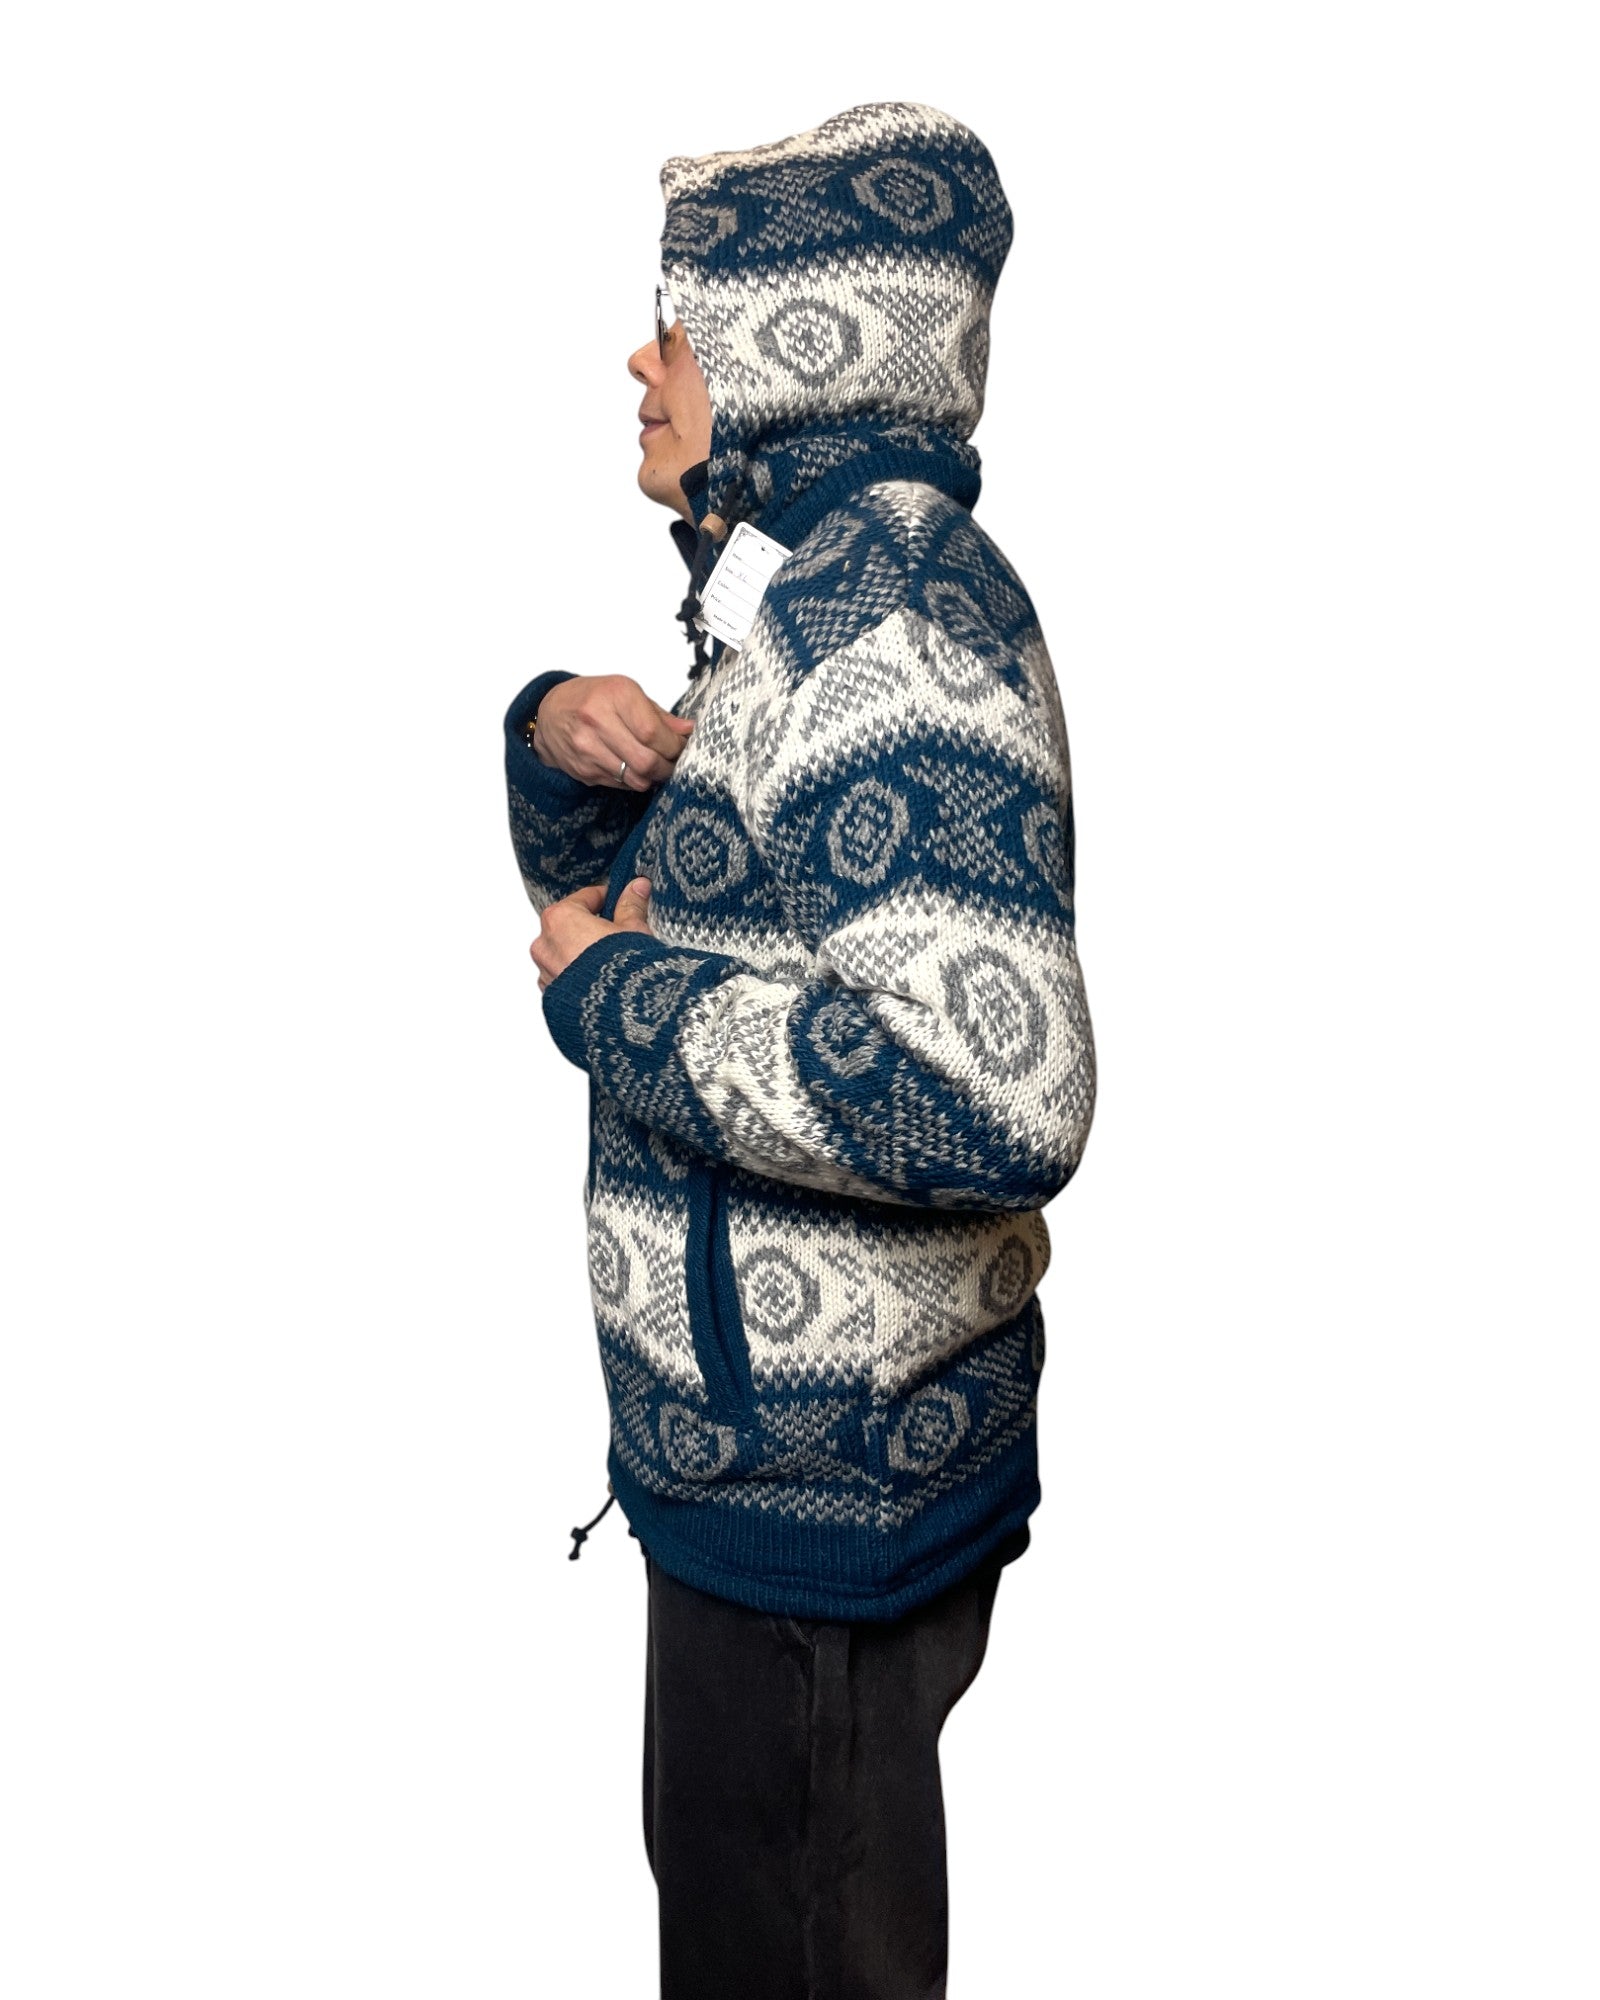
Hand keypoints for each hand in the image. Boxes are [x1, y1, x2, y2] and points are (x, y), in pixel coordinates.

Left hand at [532, 875, 656, 990]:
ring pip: (565, 953)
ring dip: (583, 953)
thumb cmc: (624, 970)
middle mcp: (545, 944)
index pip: (585, 897)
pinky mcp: (551, 997)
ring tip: (611, 963)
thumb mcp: (634, 930)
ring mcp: (545, 973)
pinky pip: (564, 978)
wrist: (621, 1015)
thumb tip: (637, 887)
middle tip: (619, 934)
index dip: (607, 898)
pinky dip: (578, 977)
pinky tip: (602, 982)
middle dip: (592, 928)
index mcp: (560, 919)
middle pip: (570, 926)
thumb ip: (631, 906)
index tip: (620, 901)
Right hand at [533, 675, 693, 789]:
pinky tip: (634, 768)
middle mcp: (597, 721)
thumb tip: (687, 730)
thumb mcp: (625, 693)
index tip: (681, 748)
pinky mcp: (583, 770)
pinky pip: (620, 784)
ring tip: (655, 766)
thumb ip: (657, 714)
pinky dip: (634, 780)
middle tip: (672, 763)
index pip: (654, 732)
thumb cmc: (593, 698)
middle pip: (646, 760)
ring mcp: (587, 748)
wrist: (550, 713)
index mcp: (615, 695)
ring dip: (652, 777)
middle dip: (667, 767)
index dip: (674, 747)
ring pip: (635, 778)